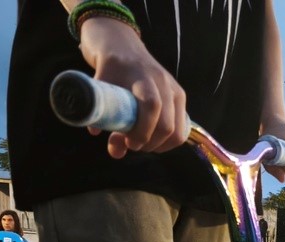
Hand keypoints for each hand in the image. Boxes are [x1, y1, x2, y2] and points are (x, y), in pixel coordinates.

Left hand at [78, 17, 187, 157]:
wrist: (122, 46)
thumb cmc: (109, 70)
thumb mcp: (101, 91)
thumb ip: (105, 120)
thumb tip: (116, 151)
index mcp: (141, 77)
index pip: (151, 107)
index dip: (141, 131)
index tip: (128, 142)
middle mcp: (163, 83)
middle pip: (167, 125)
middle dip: (150, 143)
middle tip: (134, 145)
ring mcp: (175, 89)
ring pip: (178, 130)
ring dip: (161, 145)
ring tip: (144, 144)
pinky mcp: (181, 96)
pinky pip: (182, 128)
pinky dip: (170, 140)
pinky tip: (156, 141)